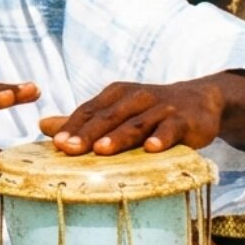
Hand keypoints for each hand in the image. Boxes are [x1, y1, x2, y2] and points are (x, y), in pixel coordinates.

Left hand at [40, 71, 244, 155]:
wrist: (201, 99)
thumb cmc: (150, 110)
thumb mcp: (117, 110)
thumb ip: (84, 120)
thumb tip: (43, 126)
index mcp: (116, 94)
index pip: (90, 111)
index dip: (73, 126)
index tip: (55, 144)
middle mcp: (136, 97)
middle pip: (108, 117)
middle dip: (87, 133)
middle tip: (68, 148)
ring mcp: (161, 107)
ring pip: (136, 123)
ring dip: (119, 136)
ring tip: (101, 150)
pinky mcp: (185, 119)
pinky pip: (172, 129)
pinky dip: (162, 138)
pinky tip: (152, 148)